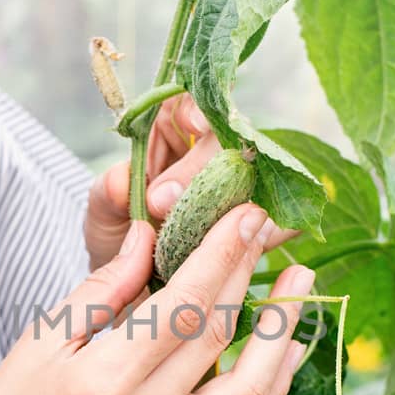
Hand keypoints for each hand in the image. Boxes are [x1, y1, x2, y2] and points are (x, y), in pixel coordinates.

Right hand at [0, 199, 316, 394]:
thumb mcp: (39, 341)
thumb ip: (103, 289)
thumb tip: (152, 238)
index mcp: (102, 383)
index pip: (182, 307)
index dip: (220, 255)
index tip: (245, 213)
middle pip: (218, 337)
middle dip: (249, 274)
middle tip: (268, 227)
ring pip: (251, 391)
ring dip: (284, 332)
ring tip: (301, 283)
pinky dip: (275, 387)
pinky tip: (288, 348)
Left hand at [84, 92, 299, 271]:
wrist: (125, 287)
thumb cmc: (115, 236)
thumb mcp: (102, 214)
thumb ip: (109, 195)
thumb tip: (121, 180)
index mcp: (167, 137)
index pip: (187, 107)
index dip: (197, 110)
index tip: (195, 127)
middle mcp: (205, 157)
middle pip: (223, 143)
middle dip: (203, 169)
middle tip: (164, 203)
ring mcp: (230, 190)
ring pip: (252, 177)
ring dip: (247, 195)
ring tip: (242, 215)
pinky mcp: (247, 225)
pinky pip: (270, 220)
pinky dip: (279, 225)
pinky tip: (291, 229)